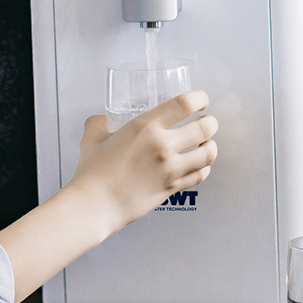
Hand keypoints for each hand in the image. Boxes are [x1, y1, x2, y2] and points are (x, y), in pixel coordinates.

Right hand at [66, 92, 217, 234]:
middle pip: (205, 128)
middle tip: (206, 121)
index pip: (184, 104)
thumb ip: (99, 123)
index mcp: (145, 127)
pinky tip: (199, 165)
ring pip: (208, 154)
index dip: (199, 98)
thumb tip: (102, 119)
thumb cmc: (92, 173)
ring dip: (211, 146)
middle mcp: (163, 146)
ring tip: (207, 143)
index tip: (200, 99)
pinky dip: (204, 168)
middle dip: (210, 122)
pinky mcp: (173, 188)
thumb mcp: (92, 137)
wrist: (95, 204)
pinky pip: (200, 175)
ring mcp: (170, 169)